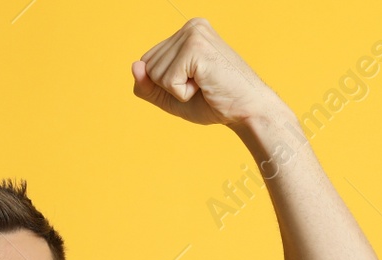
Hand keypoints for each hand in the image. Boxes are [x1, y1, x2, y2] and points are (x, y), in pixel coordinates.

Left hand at [130, 18, 281, 128]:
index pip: (148, 62)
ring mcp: (193, 34)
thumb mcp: (171, 96)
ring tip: (204, 84)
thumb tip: (135, 66)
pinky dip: (182, 93)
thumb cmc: (214, 102)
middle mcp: (190, 27)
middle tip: (201, 85)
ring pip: (155, 74)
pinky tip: (205, 85)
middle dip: (170, 87)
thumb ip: (147, 85)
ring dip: (177, 90)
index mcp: (186, 33)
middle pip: (149, 66)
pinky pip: (167, 80)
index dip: (165, 84)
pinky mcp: (196, 47)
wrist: (246, 110)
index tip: (195, 83)